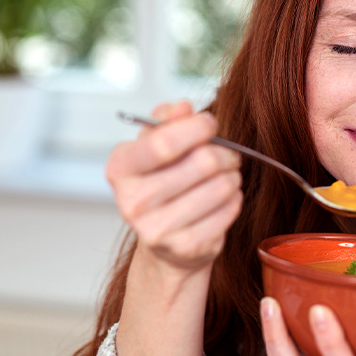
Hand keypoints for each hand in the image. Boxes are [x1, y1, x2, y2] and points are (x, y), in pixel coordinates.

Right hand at [107, 100, 241, 273]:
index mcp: (120, 168)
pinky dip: (235, 199)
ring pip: (221, 186)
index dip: (196, 127)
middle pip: (202, 163)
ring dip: (232, 175)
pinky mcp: (186, 248)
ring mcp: (158, 229)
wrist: (164, 241)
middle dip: (225, 153)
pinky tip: (225, 198)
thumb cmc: (162, 182)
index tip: (210, 123)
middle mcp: (132, 202)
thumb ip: (166, 120)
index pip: (163, 142)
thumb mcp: (155, 145)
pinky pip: (229, 210)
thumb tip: (182, 107)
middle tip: (228, 154)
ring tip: (226, 175)